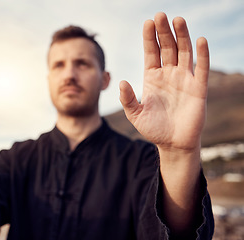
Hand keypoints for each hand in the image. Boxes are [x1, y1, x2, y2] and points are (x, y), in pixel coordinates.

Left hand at [120, 12, 208, 151]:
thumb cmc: (153, 129)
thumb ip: (128, 99)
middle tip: (160, 15)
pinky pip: (202, 68)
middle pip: (166, 47)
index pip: (151, 52)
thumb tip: (121, 81)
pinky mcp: (198, 88)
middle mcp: (168, 74)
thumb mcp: (135, 114)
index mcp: (152, 78)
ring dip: (182, 36)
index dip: (150, 38)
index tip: (148, 22)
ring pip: (184, 52)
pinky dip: (202, 54)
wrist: (173, 145)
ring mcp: (184, 79)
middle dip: (163, 32)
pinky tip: (200, 40)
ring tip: (177, 20)